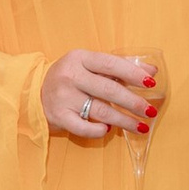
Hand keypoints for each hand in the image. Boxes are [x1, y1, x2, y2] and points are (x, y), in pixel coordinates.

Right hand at [42, 50, 159, 140]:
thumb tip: (152, 72)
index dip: (133, 73)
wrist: (36, 91)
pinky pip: (83, 128)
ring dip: (124, 121)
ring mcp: (63, 97)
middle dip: (133, 102)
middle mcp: (71, 76)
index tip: (151, 83)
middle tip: (150, 111)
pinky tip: (107, 130)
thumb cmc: (72, 77)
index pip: (111, 64)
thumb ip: (121, 67)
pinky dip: (97, 131)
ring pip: (100, 110)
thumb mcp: (91, 65)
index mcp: (80, 58)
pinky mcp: (59, 117)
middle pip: (108, 89)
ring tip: (141, 127)